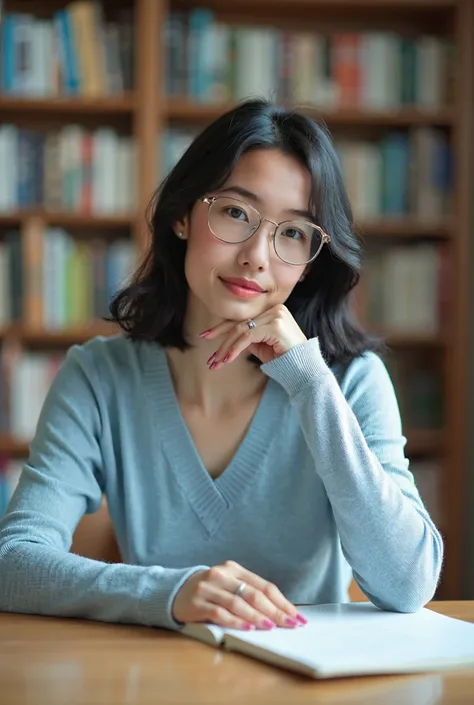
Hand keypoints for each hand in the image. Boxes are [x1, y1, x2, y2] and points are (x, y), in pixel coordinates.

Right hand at [172, 560, 307, 629]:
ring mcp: (208, 588)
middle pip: (253, 593)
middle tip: (290, 624)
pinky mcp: (197, 602)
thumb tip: (280, 613)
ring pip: (238, 602)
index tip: (297, 617)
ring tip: (271, 626)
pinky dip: (235, 621)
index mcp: (234, 569)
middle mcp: (222, 574)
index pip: (264, 586)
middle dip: (275, 611)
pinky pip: (219, 612)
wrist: (174, 591)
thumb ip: (249, 594)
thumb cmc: (209, 592)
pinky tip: (247, 628)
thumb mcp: (229, 586)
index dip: (282, 602)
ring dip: (257, 616)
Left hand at [200, 304, 306, 366]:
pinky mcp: (275, 325)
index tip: (205, 336)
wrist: (304, 368)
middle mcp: (273, 309)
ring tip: (216, 362)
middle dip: (221, 340)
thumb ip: (248, 338)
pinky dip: (235, 349)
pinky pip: (247, 337)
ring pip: (241, 330)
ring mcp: (275, 315)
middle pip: (239, 323)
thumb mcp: (262, 346)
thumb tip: (229, 340)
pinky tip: (227, 360)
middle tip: (209, 355)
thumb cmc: (284, 358)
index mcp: (271, 310)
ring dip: (226, 348)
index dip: (222, 328)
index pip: (242, 318)